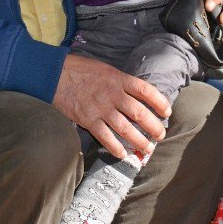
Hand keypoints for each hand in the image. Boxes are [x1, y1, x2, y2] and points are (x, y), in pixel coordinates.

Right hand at [52, 54, 170, 158]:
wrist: (55, 74)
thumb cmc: (81, 70)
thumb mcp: (106, 69)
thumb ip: (121, 82)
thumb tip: (137, 95)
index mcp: (118, 79)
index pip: (145, 90)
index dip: (159, 102)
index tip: (167, 112)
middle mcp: (112, 94)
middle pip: (139, 112)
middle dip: (153, 126)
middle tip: (161, 135)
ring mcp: (100, 108)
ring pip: (125, 128)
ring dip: (138, 140)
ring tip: (147, 148)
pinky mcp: (87, 119)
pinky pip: (105, 137)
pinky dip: (116, 147)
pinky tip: (123, 154)